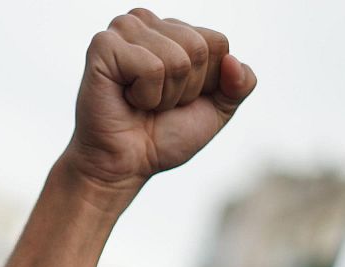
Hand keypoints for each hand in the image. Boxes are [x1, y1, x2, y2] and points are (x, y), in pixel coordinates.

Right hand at [66, 9, 256, 194]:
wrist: (124, 166)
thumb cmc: (162, 138)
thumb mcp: (216, 111)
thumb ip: (240, 85)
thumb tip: (233, 61)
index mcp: (172, 28)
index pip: (217, 42)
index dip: (205, 82)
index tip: (177, 99)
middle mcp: (147, 21)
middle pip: (199, 47)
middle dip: (185, 89)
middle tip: (156, 104)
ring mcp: (123, 30)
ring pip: (177, 59)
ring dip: (165, 95)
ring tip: (139, 102)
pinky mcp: (103, 46)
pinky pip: (152, 69)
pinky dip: (146, 96)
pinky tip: (126, 100)